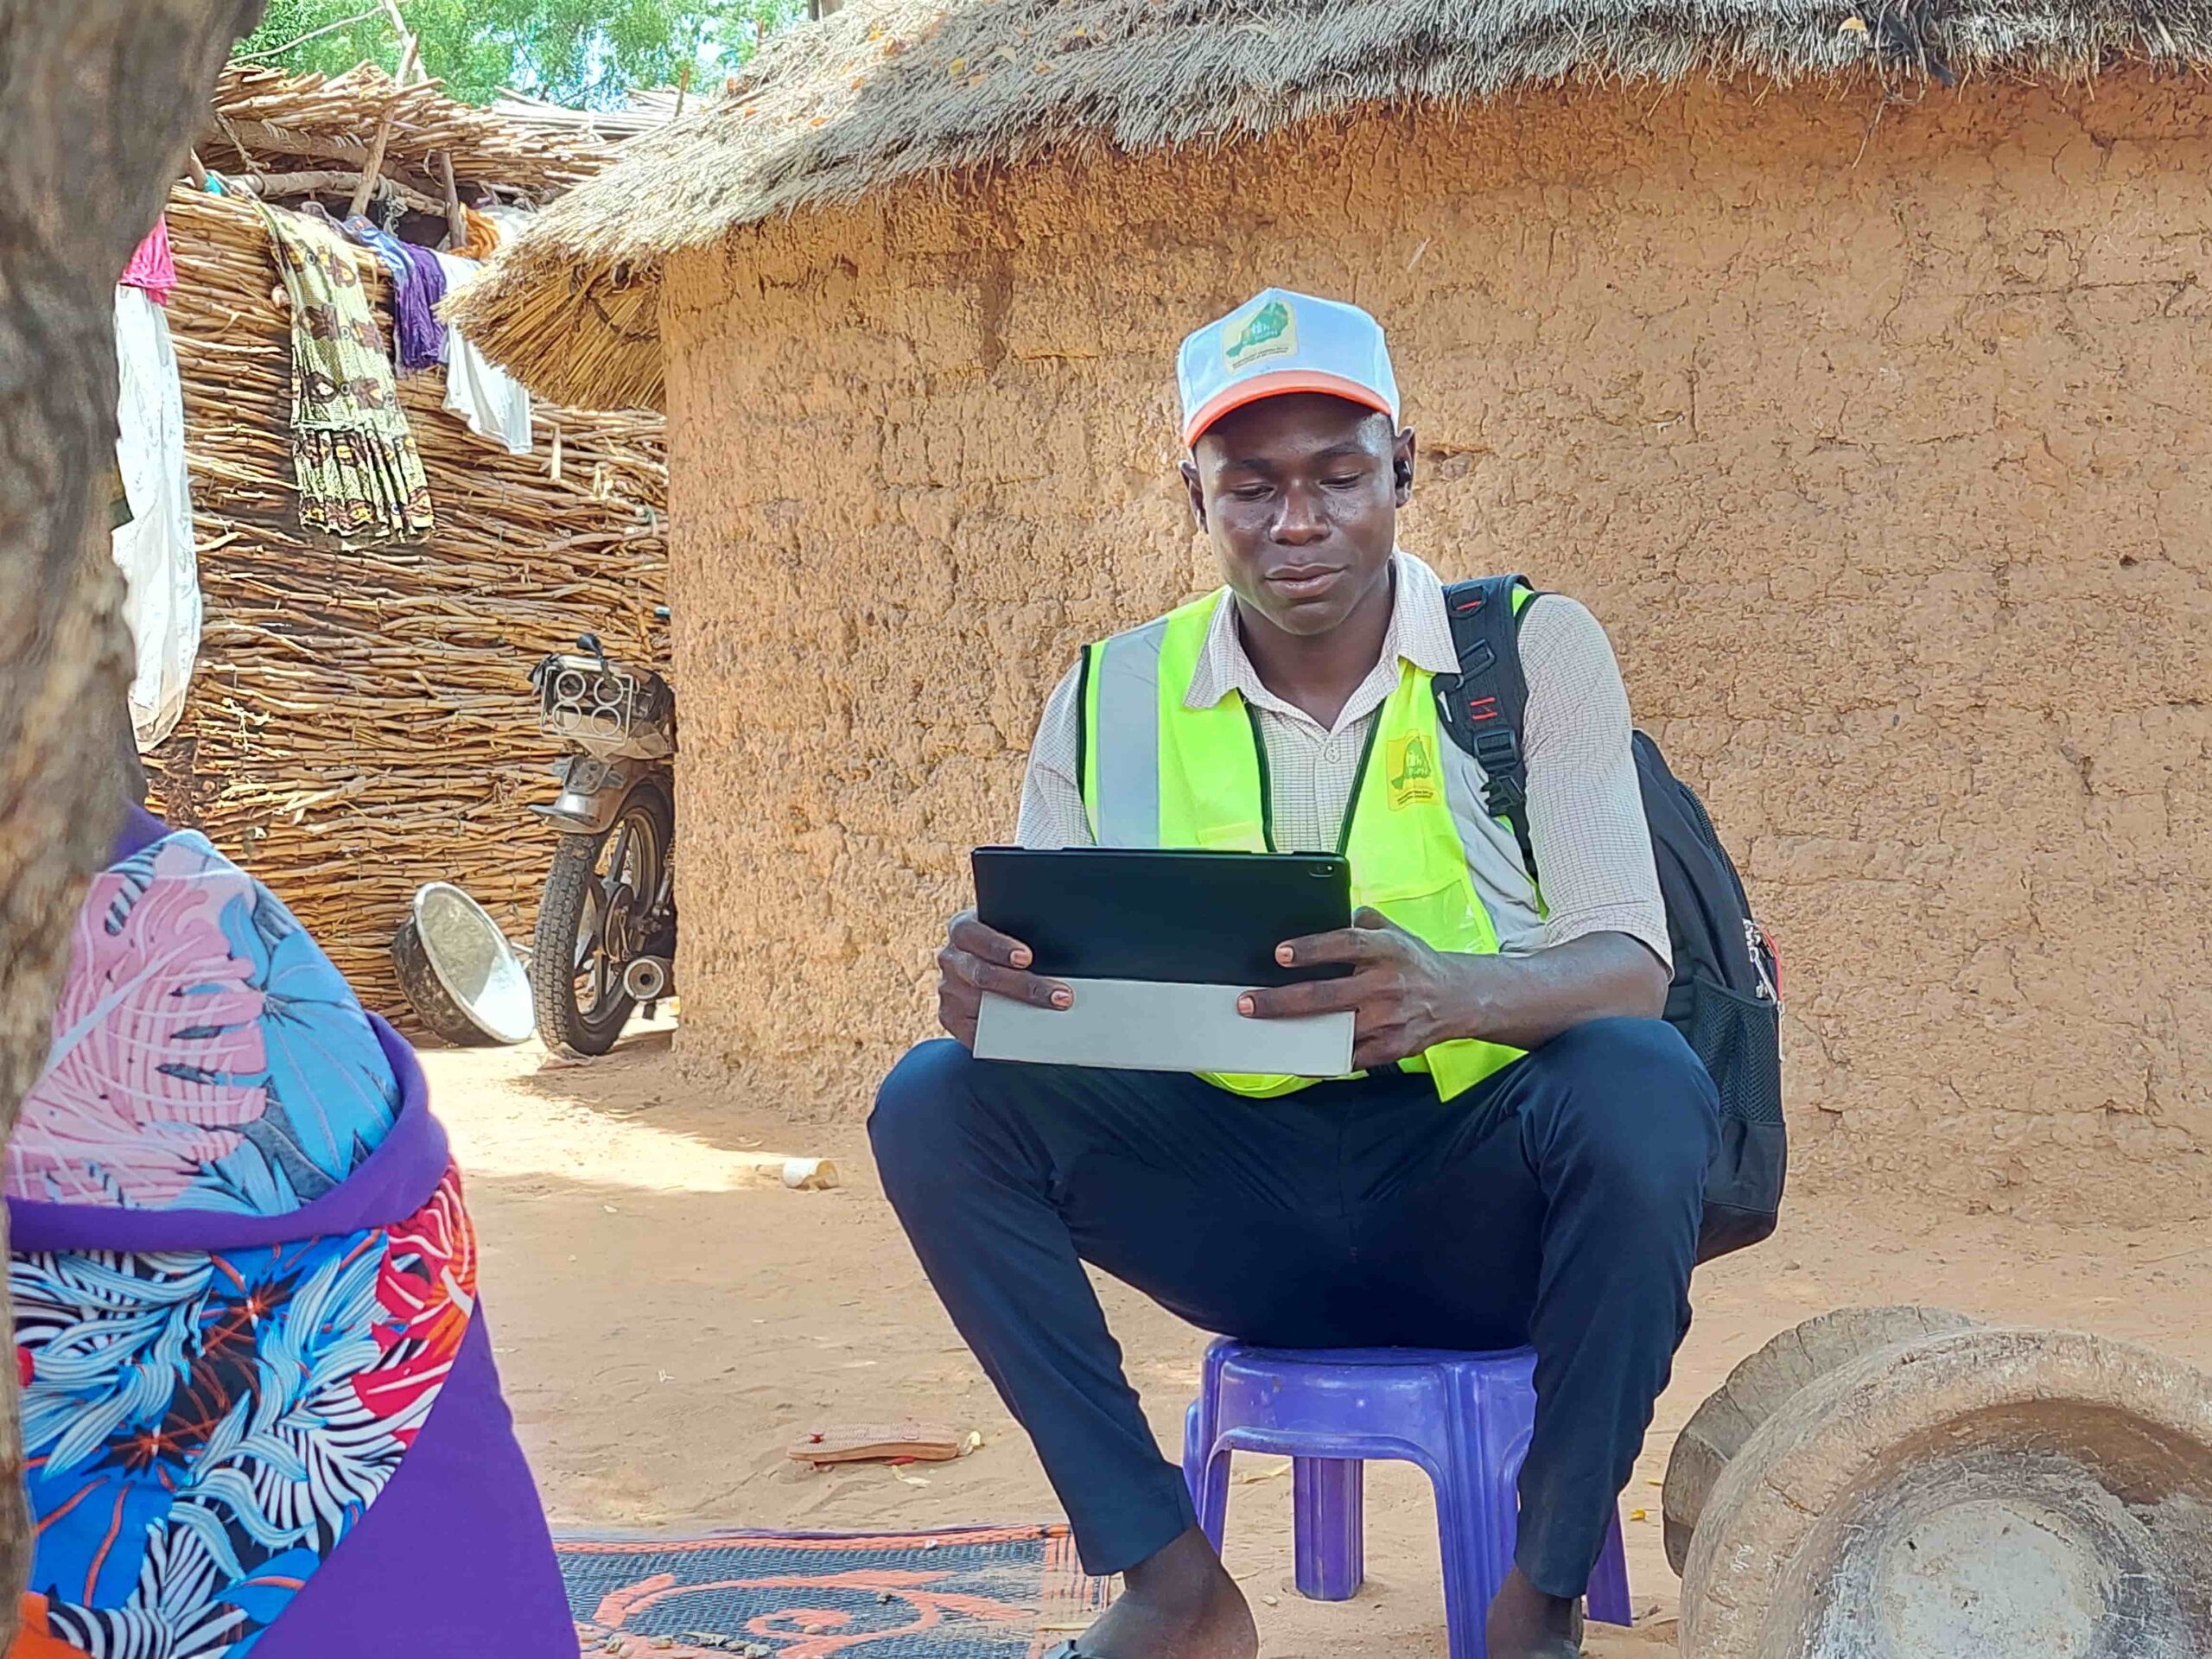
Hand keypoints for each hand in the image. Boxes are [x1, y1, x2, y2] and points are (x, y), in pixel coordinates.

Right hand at [935, 909, 1071, 1049]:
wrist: (986, 968)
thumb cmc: (1005, 947)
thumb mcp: (1010, 932)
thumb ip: (1025, 937)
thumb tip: (1063, 955)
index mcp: (962, 930)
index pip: (973, 934)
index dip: (999, 947)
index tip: (1027, 958)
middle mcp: (951, 959)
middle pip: (984, 974)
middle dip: (1025, 986)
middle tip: (1060, 995)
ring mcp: (948, 990)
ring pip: (984, 1005)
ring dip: (1023, 1013)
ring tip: (1054, 1017)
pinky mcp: (951, 1017)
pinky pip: (977, 1032)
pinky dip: (1006, 1035)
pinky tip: (1032, 1034)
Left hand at [1237, 907, 1481, 1070]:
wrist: (1457, 997)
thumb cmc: (1415, 962)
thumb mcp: (1393, 931)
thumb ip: (1360, 921)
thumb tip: (1326, 914)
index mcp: (1387, 950)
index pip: (1345, 945)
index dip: (1311, 949)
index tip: (1280, 954)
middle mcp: (1387, 985)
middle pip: (1327, 994)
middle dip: (1282, 1000)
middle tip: (1249, 1003)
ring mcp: (1389, 1020)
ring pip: (1335, 1030)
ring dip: (1298, 1033)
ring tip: (1265, 1031)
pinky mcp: (1392, 1047)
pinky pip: (1350, 1058)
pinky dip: (1323, 1061)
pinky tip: (1298, 1058)